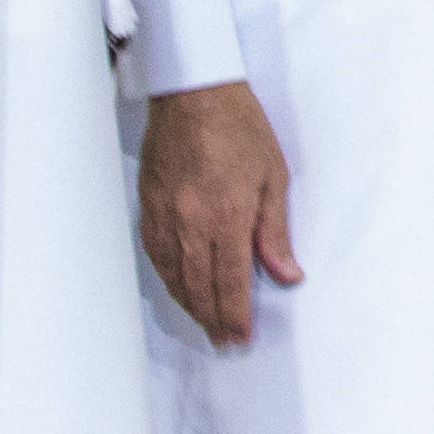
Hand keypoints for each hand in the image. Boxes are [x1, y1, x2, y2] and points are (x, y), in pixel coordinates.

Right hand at [136, 78, 299, 346]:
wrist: (194, 92)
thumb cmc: (240, 128)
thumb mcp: (273, 177)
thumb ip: (274, 231)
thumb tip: (286, 274)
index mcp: (225, 215)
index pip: (229, 281)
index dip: (235, 314)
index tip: (241, 337)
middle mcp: (189, 222)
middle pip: (198, 285)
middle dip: (212, 318)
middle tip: (224, 341)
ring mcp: (164, 215)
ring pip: (172, 275)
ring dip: (188, 304)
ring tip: (205, 323)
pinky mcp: (147, 205)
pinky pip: (154, 254)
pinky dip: (166, 278)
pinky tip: (177, 288)